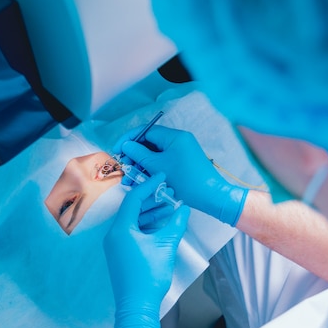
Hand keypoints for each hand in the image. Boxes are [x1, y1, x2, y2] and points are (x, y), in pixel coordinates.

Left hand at [103, 173, 190, 327]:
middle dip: (151, 200)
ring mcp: (115, 244)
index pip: (133, 199)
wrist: (137, 305)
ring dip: (150, 214)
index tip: (162, 178)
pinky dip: (145, 226)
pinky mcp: (119, 253)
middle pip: (132, 208)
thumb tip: (184, 209)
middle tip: (168, 193)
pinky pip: (131, 231)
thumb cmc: (149, 275)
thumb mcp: (166, 246)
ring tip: (169, 208)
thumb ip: (175, 224)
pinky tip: (161, 225)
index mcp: (121, 229)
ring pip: (132, 221)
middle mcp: (114, 234)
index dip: (149, 186)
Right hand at [112, 126, 247, 225]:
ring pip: (154, 154)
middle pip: (149, 142)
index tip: (116, 150)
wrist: (211, 196)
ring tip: (129, 178)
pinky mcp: (182, 162)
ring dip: (140, 164)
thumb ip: (139, 154)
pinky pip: (162, 162)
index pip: (145, 130)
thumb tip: (126, 145)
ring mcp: (181, 151)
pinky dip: (151, 169)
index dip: (128, 139)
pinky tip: (141, 180)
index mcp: (174, 136)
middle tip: (122, 166)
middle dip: (133, 154)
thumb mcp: (158, 166)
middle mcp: (178, 140)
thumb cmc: (186, 180)